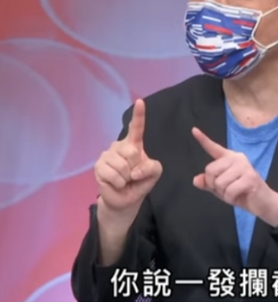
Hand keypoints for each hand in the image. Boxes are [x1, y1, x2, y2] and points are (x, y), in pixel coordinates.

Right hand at [95, 99, 161, 214]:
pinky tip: (116, 183)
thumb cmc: (140, 182)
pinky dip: (119, 183)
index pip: (136, 128)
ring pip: (123, 165)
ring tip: (124, 179)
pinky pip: (114, 175)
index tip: (140, 102)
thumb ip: (152, 168)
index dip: (139, 115)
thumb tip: (135, 171)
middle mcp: (119, 146)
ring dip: (127, 178)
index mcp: (134, 144)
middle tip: (132, 174)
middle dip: (136, 167)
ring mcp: (107, 155)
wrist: (126, 200)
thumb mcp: (154, 174)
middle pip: (132, 152)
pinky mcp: (99, 166)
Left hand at [192, 128, 277, 225]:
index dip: (203, 140)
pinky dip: (231, 198)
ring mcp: (244, 167)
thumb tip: (196, 180)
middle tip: (227, 189)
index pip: (214, 148)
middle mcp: (237, 159)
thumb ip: (209, 184)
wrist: (264, 203)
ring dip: (224, 194)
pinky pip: (229, 191)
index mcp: (230, 158)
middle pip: (210, 170)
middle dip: (214, 185)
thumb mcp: (222, 189)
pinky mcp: (250, 178)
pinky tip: (239, 196)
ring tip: (235, 193)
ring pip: (219, 182)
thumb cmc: (243, 193)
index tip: (194, 130)